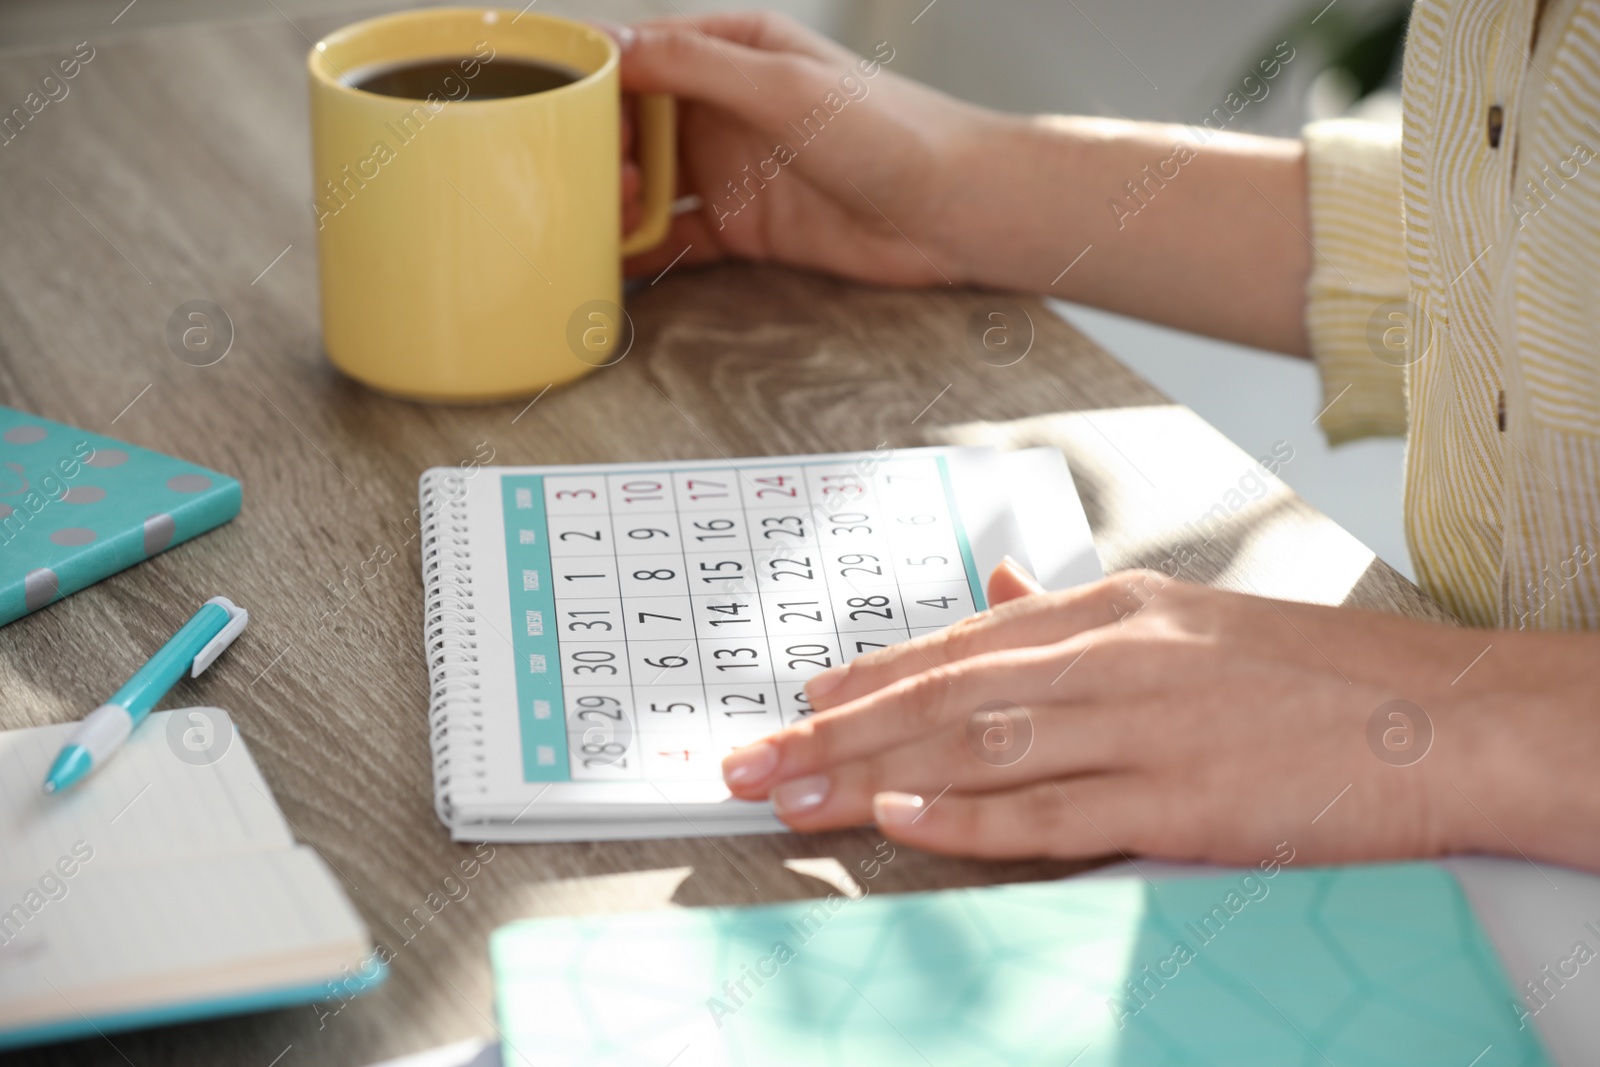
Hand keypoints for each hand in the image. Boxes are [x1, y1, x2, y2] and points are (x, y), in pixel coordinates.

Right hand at [611, 12, 998, 284]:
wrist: (955, 210)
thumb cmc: (889, 131)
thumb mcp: (784, 86)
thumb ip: (697, 65)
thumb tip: (613, 45)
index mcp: (734, 51)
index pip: (640, 57)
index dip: (591, 82)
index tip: (549, 110)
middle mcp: (724, 108)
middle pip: (632, 125)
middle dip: (596, 151)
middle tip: (577, 181)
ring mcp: (730, 171)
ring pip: (645, 184)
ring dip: (613, 202)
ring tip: (593, 220)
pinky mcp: (743, 230)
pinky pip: (674, 241)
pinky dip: (641, 253)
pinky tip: (610, 264)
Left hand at [721, 563, 1599, 869]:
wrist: (1437, 717)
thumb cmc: (1310, 674)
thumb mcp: (1183, 617)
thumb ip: (1072, 609)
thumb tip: (991, 586)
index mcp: (1110, 610)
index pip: (960, 642)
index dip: (869, 676)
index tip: (799, 700)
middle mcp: (1111, 658)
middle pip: (942, 697)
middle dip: (833, 732)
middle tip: (749, 759)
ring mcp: (1142, 728)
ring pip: (975, 752)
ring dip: (869, 778)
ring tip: (789, 796)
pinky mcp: (1180, 801)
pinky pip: (1053, 810)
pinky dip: (969, 818)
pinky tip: (900, 822)